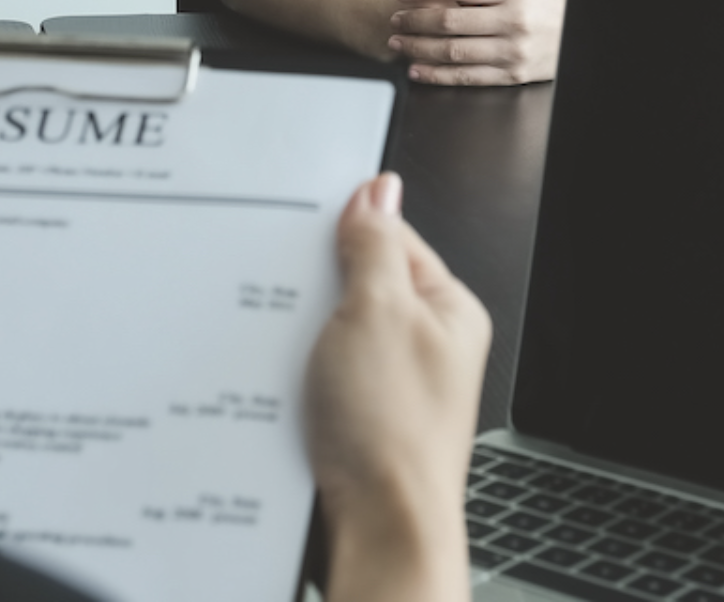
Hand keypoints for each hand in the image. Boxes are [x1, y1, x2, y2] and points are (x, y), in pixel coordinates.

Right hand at [305, 174, 491, 601]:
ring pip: (324, 334)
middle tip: (291, 303)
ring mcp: (386, 386)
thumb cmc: (393, 433)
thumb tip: (377, 190)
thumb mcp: (379, 312)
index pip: (389, 237)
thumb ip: (375, 246)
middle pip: (352, 286)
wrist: (376, 531)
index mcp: (446, 309)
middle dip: (311, 292)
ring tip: (289, 358)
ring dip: (296, 339)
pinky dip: (289, 378)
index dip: (341, 232)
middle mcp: (421, 346)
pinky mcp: (352, 421)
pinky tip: (277, 388)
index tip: (299, 228)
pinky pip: (311, 377)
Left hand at [388, 0, 564, 83]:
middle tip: (396, 19)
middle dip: (415, 20)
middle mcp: (512, 20)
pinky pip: (466, 76)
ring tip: (399, 43)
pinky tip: (418, 69)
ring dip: (418, 47)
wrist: (581, 37)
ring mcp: (511, 50)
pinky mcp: (511, 75)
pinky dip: (437, 74)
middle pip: (449, 18)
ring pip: (452, 50)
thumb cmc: (547, 10)